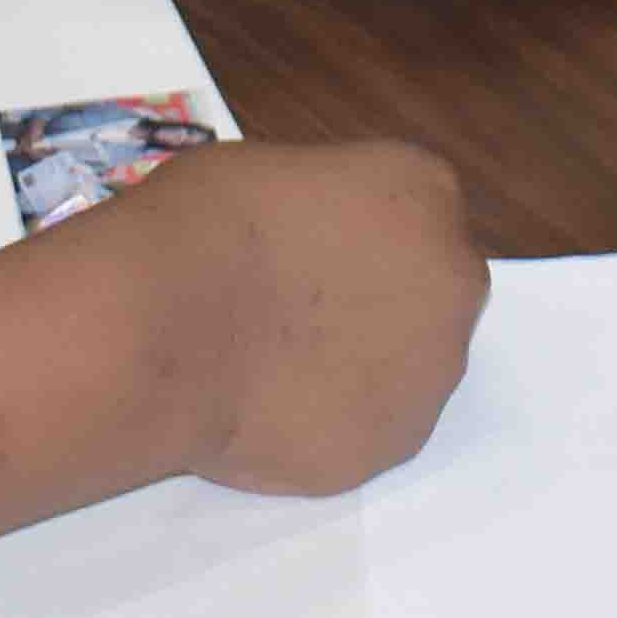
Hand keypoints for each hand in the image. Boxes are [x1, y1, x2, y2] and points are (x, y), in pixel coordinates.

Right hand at [87, 135, 490, 493]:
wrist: (165, 328)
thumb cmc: (204, 225)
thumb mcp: (271, 171)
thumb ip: (321, 211)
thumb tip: (309, 245)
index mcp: (423, 191)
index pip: (418, 212)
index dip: (362, 235)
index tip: (312, 252)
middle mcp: (451, 280)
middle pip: (430, 292)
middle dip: (379, 303)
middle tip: (300, 316)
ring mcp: (431, 372)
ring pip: (407, 370)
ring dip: (361, 368)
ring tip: (275, 371)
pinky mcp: (393, 446)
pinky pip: (369, 431)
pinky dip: (330, 424)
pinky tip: (270, 413)